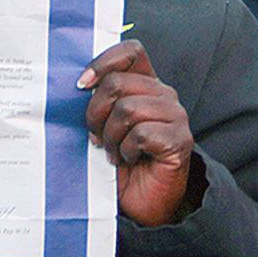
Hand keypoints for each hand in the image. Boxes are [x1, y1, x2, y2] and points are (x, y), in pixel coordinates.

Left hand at [80, 39, 195, 227]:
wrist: (141, 204)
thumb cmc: (119, 162)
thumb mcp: (103, 126)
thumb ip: (98, 101)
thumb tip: (77, 84)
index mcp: (145, 85)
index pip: (130, 52)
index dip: (103, 63)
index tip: (82, 85)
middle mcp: (164, 95)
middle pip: (118, 83)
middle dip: (96, 112)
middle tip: (96, 136)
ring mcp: (176, 116)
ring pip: (127, 109)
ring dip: (111, 136)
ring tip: (114, 152)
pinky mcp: (180, 140)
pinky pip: (141, 134)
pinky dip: (126, 150)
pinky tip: (130, 160)